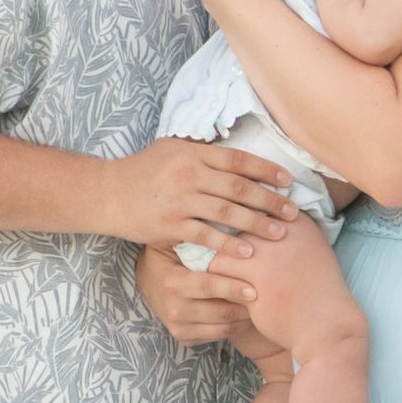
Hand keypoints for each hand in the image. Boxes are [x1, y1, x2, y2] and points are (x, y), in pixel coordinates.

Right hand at [105, 137, 299, 259]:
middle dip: (270, 200)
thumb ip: (203, 151)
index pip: (238, 159)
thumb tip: (236, 152)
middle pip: (239, 187)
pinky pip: (207, 236)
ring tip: (279, 234)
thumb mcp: (172, 149)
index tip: (288, 181)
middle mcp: (189, 174)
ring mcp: (180, 201)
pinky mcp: (170, 225)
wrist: (108, 193)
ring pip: (227, 213)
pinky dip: (229, 245)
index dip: (266, 170)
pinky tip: (248, 253)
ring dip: (257, 224)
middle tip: (293, 212)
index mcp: (194, 153)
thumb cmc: (143, 170)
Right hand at [134, 244, 257, 346]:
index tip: (256, 286)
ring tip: (262, 305)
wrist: (148, 281)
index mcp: (172, 282)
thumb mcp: (180, 243)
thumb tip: (236, 225)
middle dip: (246, 305)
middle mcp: (173, 308)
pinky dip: (236, 326)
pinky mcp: (184, 338)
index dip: (233, 287)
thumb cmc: (172, 255)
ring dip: (245, 317)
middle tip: (267, 296)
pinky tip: (247, 314)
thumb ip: (204, 239)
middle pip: (221, 312)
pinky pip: (218, 336)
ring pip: (223, 327)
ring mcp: (178, 327)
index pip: (208, 286)